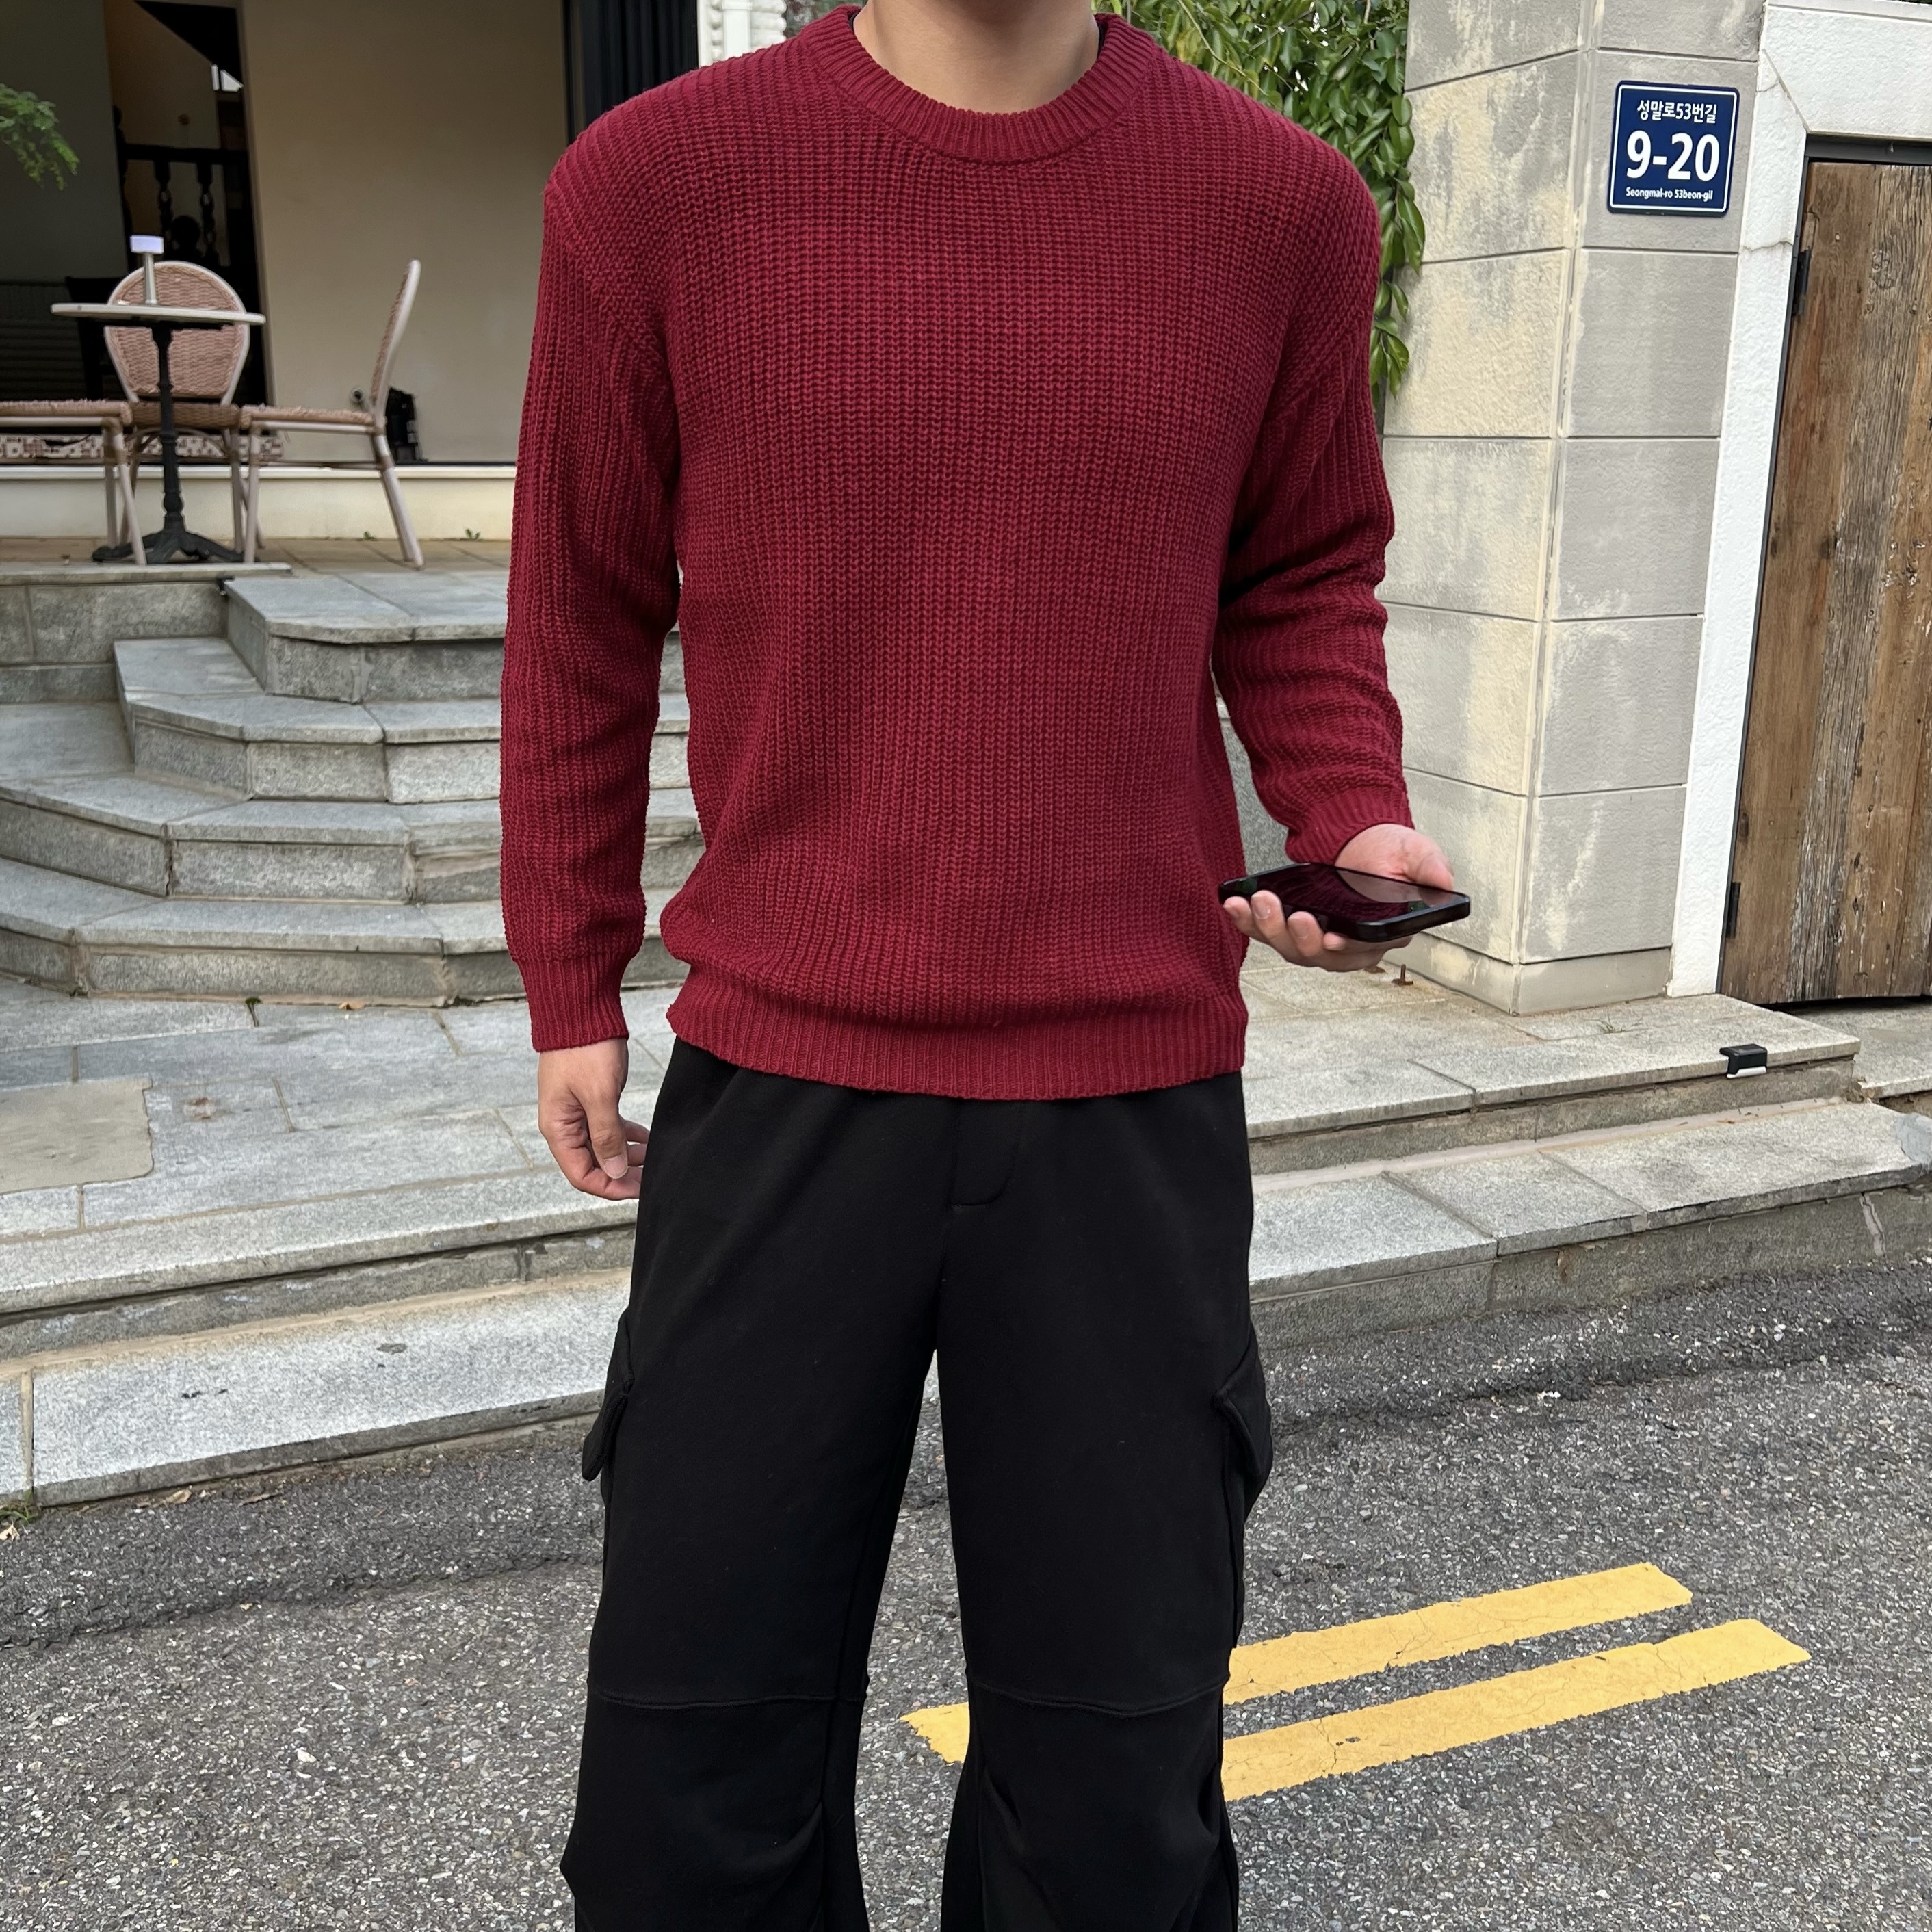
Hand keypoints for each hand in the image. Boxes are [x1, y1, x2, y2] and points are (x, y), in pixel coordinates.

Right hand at [536, 1038, 649, 1198]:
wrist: (582, 1011)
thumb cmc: (585, 1049)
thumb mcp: (600, 1096)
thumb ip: (607, 1137)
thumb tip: (614, 1171)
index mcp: (558, 1129)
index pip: (581, 1175)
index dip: (610, 1187)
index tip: (639, 1189)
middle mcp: (564, 1126)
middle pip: (592, 1164)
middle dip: (622, 1174)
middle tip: (652, 1176)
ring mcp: (576, 1113)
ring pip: (602, 1147)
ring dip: (626, 1155)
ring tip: (654, 1156)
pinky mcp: (590, 1100)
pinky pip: (607, 1129)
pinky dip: (626, 1136)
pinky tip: (646, 1139)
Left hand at [1222, 823, 1453, 975]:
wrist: (1360, 839)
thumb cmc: (1390, 853)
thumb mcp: (1417, 853)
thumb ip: (1430, 867)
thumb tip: (1442, 883)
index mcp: (1380, 934)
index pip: (1362, 952)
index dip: (1344, 949)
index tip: (1329, 937)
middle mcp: (1346, 944)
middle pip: (1319, 956)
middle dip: (1300, 938)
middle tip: (1291, 913)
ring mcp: (1315, 937)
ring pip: (1290, 948)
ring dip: (1269, 929)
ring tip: (1258, 902)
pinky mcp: (1288, 925)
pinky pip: (1264, 932)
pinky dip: (1246, 921)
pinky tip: (1234, 904)